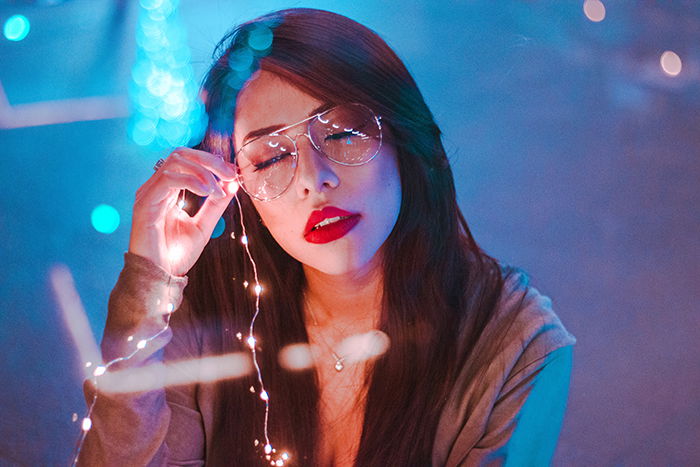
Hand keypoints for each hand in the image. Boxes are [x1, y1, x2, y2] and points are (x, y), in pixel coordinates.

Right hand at [128, 147, 238, 275]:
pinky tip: (208, 192)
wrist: (159, 277)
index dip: (211, 162)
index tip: (233, 172)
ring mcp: (148, 193)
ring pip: (176, 161)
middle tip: (230, 174)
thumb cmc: (176, 255)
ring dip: (204, 172)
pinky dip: (192, 181)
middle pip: (181, 154)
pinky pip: (169, 179)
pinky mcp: (145, 203)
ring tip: (219, 190)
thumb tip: (232, 184)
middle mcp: (155, 187)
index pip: (187, 160)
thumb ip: (216, 205)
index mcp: (167, 190)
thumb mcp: (204, 226)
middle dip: (209, 161)